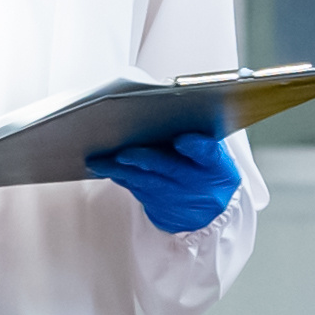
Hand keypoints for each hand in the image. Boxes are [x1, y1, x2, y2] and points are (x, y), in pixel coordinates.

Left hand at [91, 126, 242, 232]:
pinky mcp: (159, 207)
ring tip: (99, 161)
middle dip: (144, 160)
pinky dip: (120, 177)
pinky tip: (104, 168)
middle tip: (123, 153)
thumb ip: (197, 132)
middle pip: (169, 169)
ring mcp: (177, 197)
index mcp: (215, 163)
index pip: (209, 153)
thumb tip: (165, 102)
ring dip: (120, 171)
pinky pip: (136, 190)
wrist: (214, 213)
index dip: (197, 147)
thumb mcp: (215, 152)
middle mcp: (196, 182)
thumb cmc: (210, 169)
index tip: (182, 141)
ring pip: (145, 182)